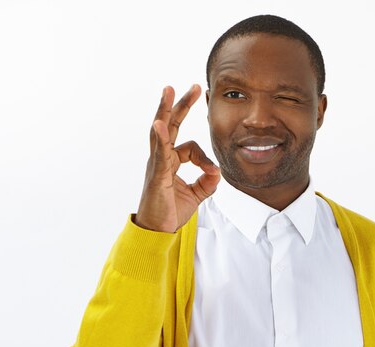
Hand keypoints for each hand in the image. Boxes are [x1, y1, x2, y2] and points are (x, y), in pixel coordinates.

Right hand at [135, 85, 219, 231]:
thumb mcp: (196, 195)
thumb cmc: (170, 212)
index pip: (189, 147)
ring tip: (168, 90)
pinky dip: (160, 137)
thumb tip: (218, 171)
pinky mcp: (157, 174)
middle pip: (171, 126)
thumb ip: (207, 181)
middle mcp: (161, 159)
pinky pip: (159, 152)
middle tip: (192, 87)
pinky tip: (159, 122)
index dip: (204, 157)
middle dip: (181, 105)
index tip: (212, 172)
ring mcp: (157, 164)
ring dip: (165, 109)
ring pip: (161, 131)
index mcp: (170, 162)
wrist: (158, 232)